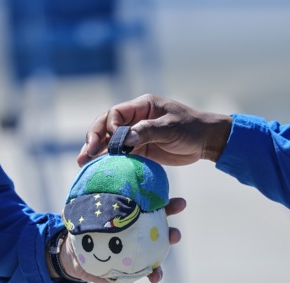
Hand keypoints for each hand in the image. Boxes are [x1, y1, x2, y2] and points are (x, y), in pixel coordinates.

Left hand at [52, 197, 186, 282]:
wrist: (76, 253)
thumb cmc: (86, 226)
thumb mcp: (86, 209)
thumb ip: (91, 196)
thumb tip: (84, 169)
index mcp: (137, 218)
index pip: (159, 209)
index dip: (172, 206)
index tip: (181, 203)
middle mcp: (142, 237)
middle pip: (164, 236)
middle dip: (173, 236)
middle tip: (174, 236)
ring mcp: (136, 256)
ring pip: (153, 264)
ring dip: (157, 271)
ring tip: (155, 277)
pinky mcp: (125, 272)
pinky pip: (129, 281)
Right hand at [78, 94, 232, 167]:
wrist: (206, 142)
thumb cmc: (191, 129)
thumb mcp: (171, 128)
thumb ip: (148, 131)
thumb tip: (125, 139)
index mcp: (142, 106)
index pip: (116, 113)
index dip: (108, 126)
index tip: (110, 141)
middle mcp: (135, 118)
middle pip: (106, 126)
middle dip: (94, 138)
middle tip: (85, 154)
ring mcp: (135, 134)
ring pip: (110, 141)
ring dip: (96, 151)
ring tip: (83, 163)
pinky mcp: (140, 150)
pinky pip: (120, 154)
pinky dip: (109, 160)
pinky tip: (99, 169)